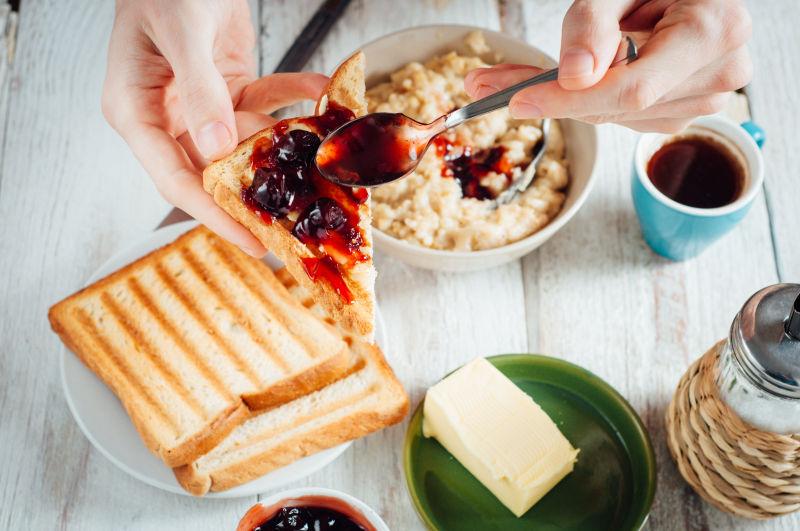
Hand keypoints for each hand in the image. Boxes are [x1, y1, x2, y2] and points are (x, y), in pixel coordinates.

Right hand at [102, 0, 327, 255]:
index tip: (251, 241)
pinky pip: (263, 103)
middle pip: (212, 173)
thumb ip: (200, 90)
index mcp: (136, 112)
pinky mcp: (228, 89)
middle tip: (295, 224)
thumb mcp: (181, 35)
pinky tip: (320, 89)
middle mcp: (166, 116)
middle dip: (255, 195)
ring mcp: (199, 105)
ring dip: (283, 145)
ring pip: (245, 144)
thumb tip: (217, 148)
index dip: (214, 215)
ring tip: (321, 155)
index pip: (175, 179)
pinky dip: (292, 97)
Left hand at [465, 0, 752, 132]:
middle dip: (552, 99)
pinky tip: (582, 78)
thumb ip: (593, 24)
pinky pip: (625, 119)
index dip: (569, 100)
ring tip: (531, 75)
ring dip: (570, 100)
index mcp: (715, 30)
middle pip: (619, 107)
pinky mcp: (685, 110)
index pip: (632, 89)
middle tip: (485, 86)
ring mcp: (707, 98)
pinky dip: (592, 101)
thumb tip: (575, 76)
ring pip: (617, 118)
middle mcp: (721, 72)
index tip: (516, 101)